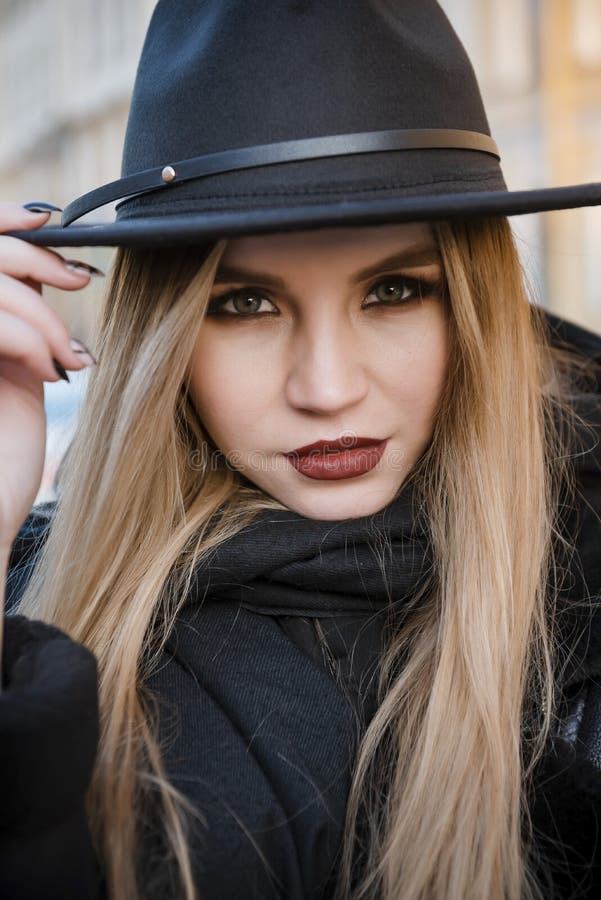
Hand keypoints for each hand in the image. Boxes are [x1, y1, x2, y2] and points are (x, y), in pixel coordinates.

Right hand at [0, 201, 99, 551]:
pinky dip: (35, 341)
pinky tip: (54, 374)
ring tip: (70, 357)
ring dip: (46, 318)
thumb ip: (17, 317)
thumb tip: (42, 264)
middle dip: (36, 257)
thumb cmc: (3, 454)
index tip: (48, 219)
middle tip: (80, 279)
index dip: (2, 221)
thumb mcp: (15, 370)